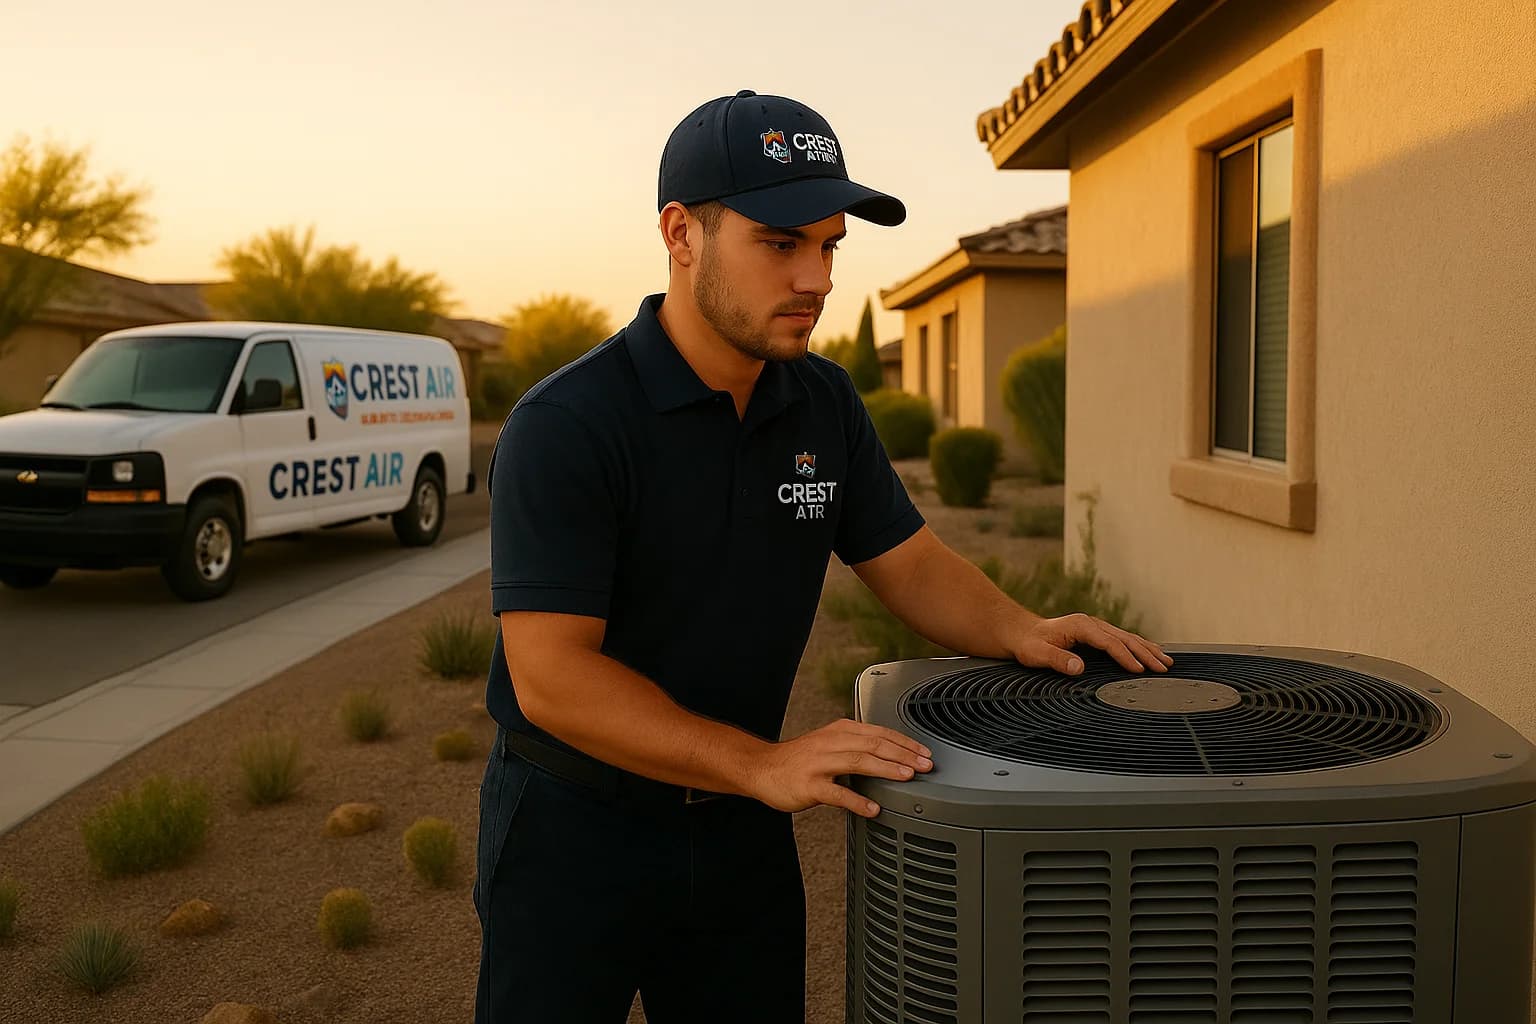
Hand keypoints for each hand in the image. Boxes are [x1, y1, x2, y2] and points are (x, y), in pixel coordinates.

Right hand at [749, 719, 932, 818]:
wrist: (762, 768)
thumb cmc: (799, 759)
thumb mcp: (829, 742)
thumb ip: (856, 745)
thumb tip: (891, 755)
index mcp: (839, 730)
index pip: (878, 732)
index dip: (904, 742)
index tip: (924, 752)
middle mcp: (831, 742)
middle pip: (873, 744)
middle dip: (902, 754)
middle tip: (925, 765)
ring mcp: (819, 764)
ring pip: (858, 762)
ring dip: (886, 769)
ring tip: (906, 778)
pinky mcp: (810, 785)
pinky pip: (837, 793)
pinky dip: (857, 801)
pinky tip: (873, 809)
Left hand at [1013, 612, 1173, 675]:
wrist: (1022, 632)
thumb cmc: (1029, 644)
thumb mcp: (1037, 654)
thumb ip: (1057, 660)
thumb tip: (1078, 667)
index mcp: (1081, 626)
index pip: (1109, 643)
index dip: (1126, 657)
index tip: (1140, 671)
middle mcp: (1092, 624)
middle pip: (1124, 638)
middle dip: (1146, 653)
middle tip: (1164, 668)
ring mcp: (1095, 627)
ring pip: (1127, 637)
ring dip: (1147, 649)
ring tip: (1167, 661)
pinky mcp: (1096, 633)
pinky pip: (1122, 639)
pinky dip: (1139, 646)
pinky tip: (1151, 652)